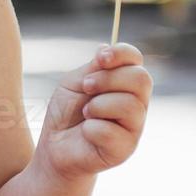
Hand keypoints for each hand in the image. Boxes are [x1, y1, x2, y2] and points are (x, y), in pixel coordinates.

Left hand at [37, 42, 151, 181]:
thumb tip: (106, 46)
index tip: (100, 58)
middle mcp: (136, 103)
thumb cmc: (66, 113)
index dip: (122, 53)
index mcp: (125, 83)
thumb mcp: (75, 83)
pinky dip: (91, 128)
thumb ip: (94, 68)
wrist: (55, 146)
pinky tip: (86, 133)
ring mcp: (134, 127)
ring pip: (130, 105)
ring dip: (98, 105)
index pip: (136, 60)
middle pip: (141, 79)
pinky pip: (113, 131)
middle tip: (86, 87)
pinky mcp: (125, 149)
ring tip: (86, 113)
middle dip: (108, 79)